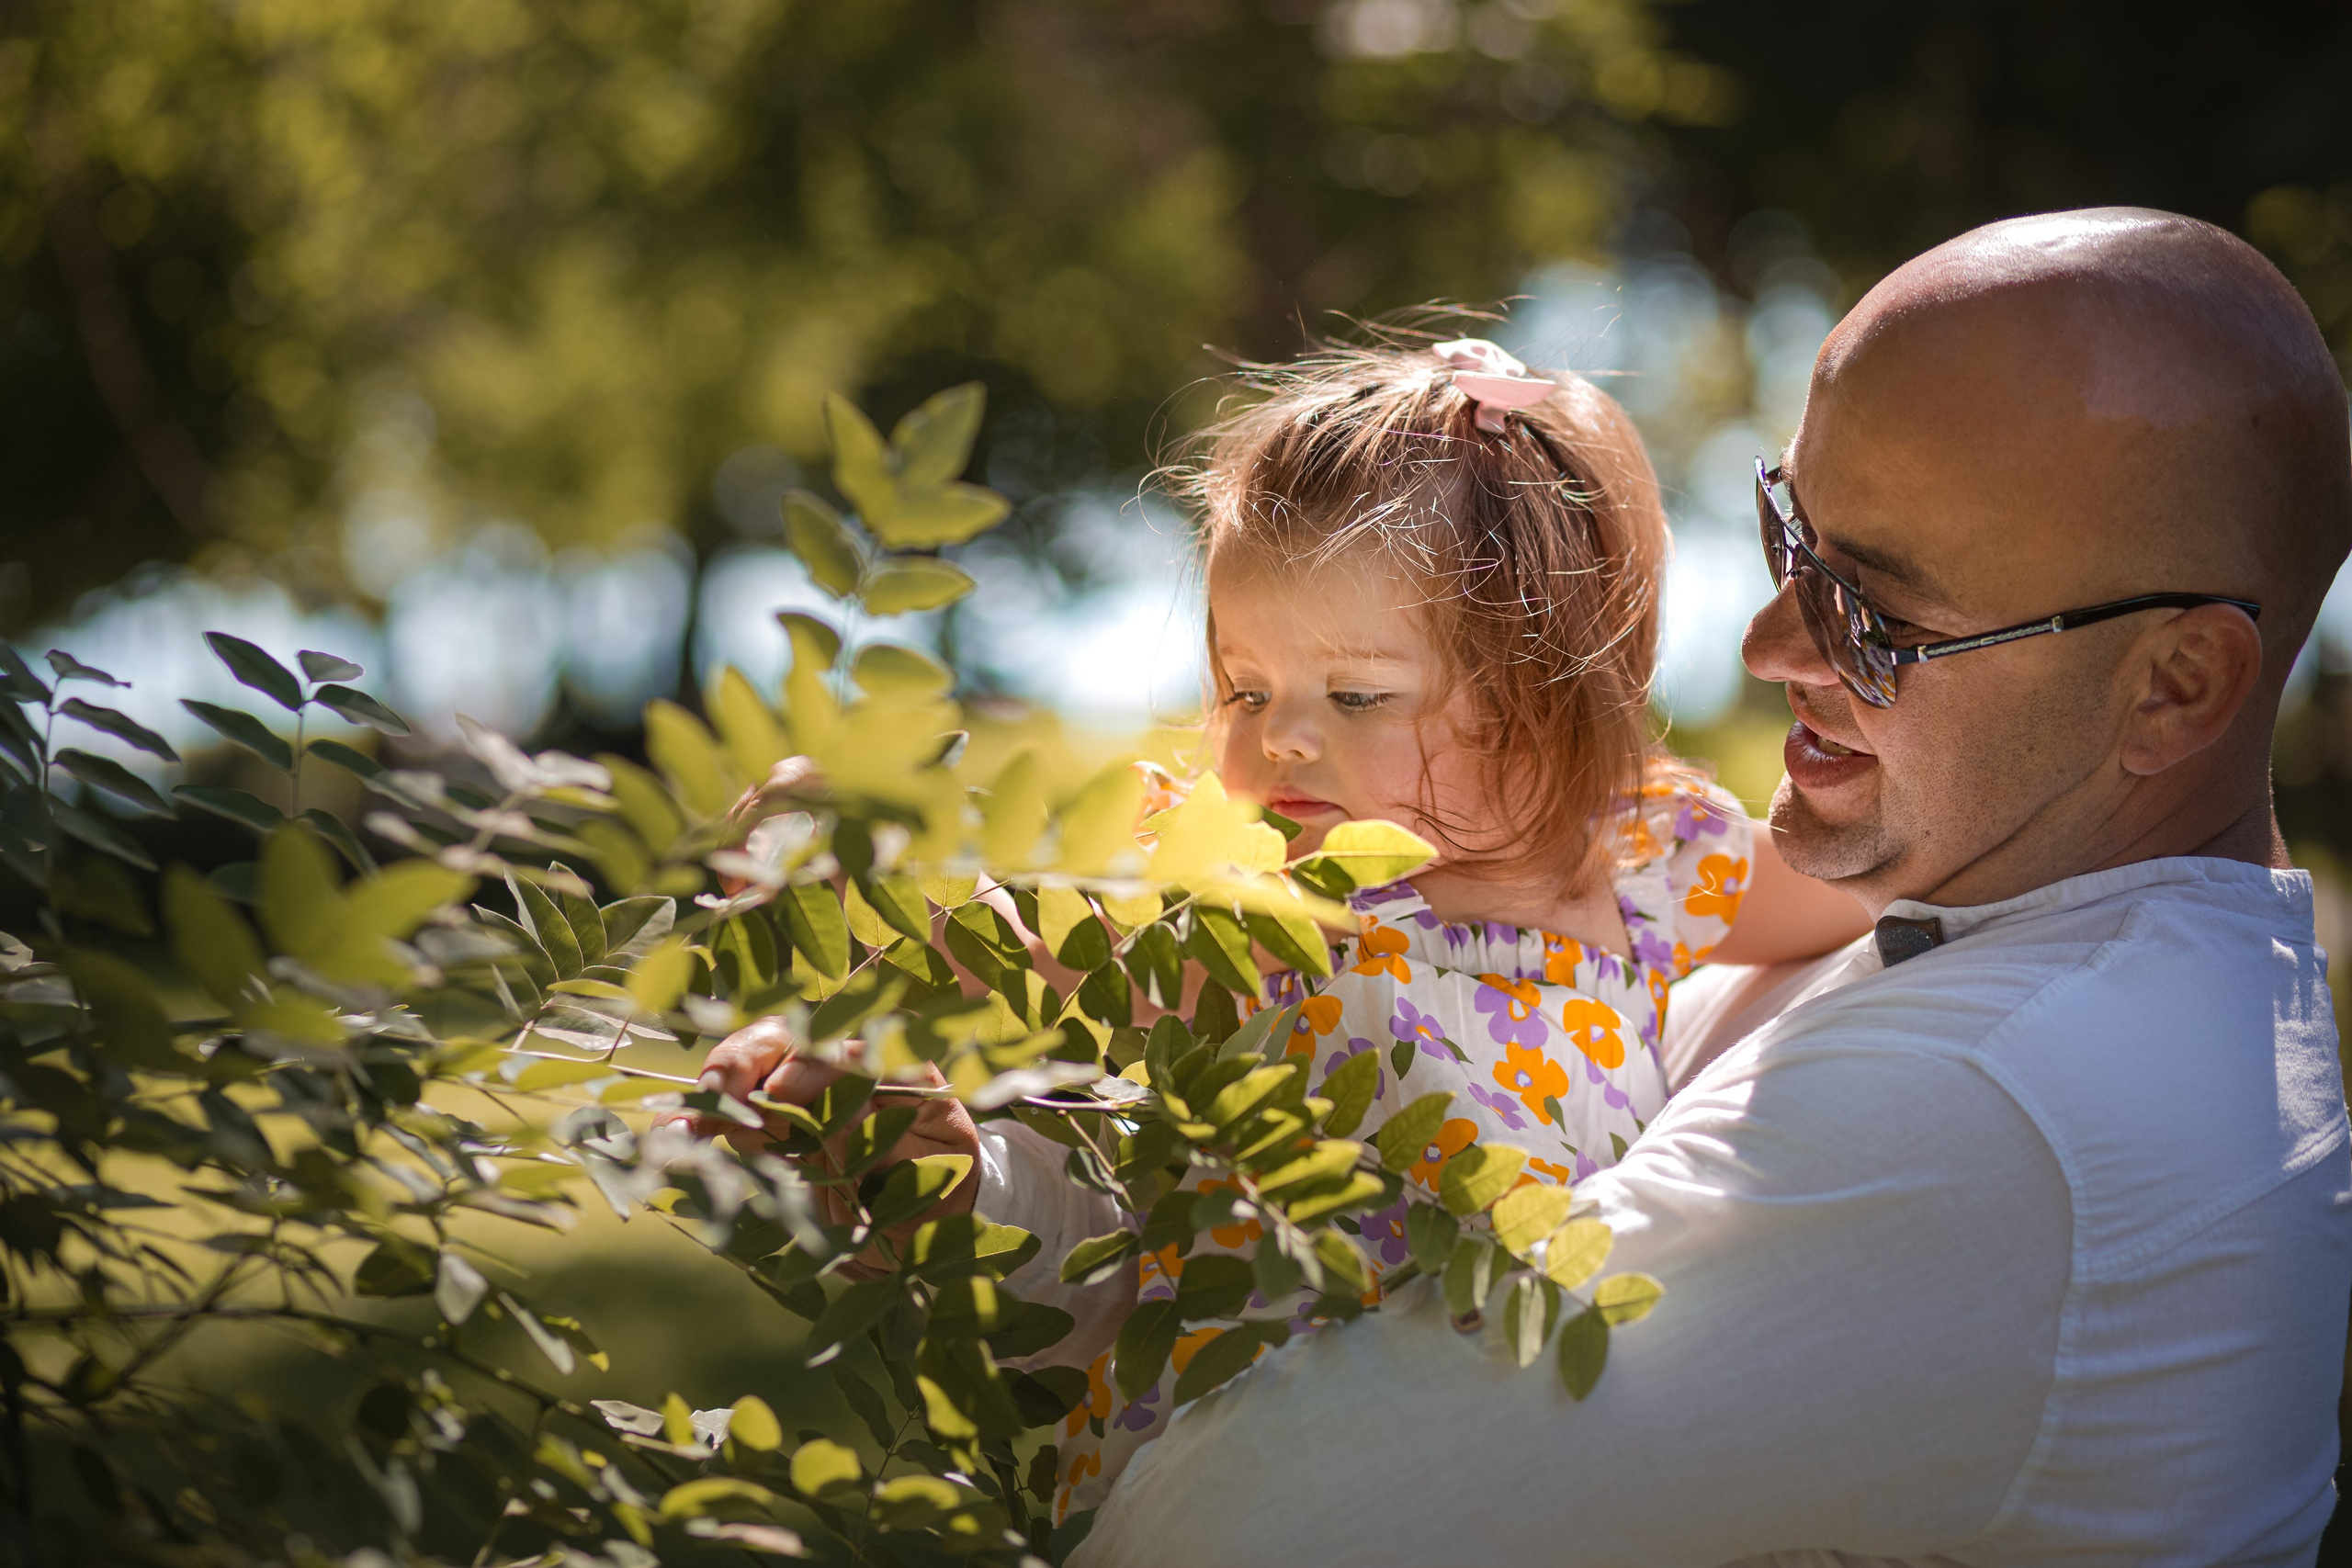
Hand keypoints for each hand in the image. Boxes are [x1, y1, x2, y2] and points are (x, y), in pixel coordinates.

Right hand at [685, 1016, 981, 1277]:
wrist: (922, 1226)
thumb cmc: (936, 1192)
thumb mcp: (925, 1175)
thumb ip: (883, 1146)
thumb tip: (834, 1120)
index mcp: (899, 1067)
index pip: (851, 1046)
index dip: (811, 1062)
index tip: (781, 1091)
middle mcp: (847, 1066)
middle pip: (790, 1039)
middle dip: (748, 1059)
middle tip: (718, 1090)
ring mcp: (805, 1089)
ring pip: (751, 1066)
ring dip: (715, 1090)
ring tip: (685, 1122)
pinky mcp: (775, 1121)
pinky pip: (732, 1110)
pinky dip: (702, 1120)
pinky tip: (673, 1135)